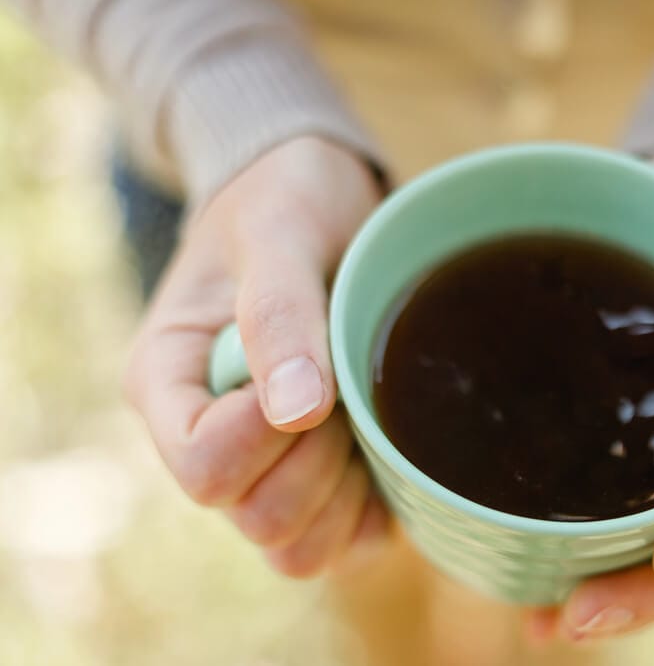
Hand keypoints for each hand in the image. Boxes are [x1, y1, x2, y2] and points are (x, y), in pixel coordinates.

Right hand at [124, 137, 388, 576]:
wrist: (320, 202)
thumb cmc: (286, 202)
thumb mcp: (279, 233)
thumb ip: (277, 313)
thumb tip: (292, 412)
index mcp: (168, 382)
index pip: (203, 469)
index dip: (267, 437)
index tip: (312, 371)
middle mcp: (205, 437)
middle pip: (258, 520)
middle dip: (320, 462)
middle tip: (348, 386)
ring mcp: (262, 465)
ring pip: (298, 548)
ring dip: (349, 493)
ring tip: (365, 412)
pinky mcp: (316, 476)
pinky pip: (344, 542)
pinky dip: (375, 511)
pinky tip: (387, 446)